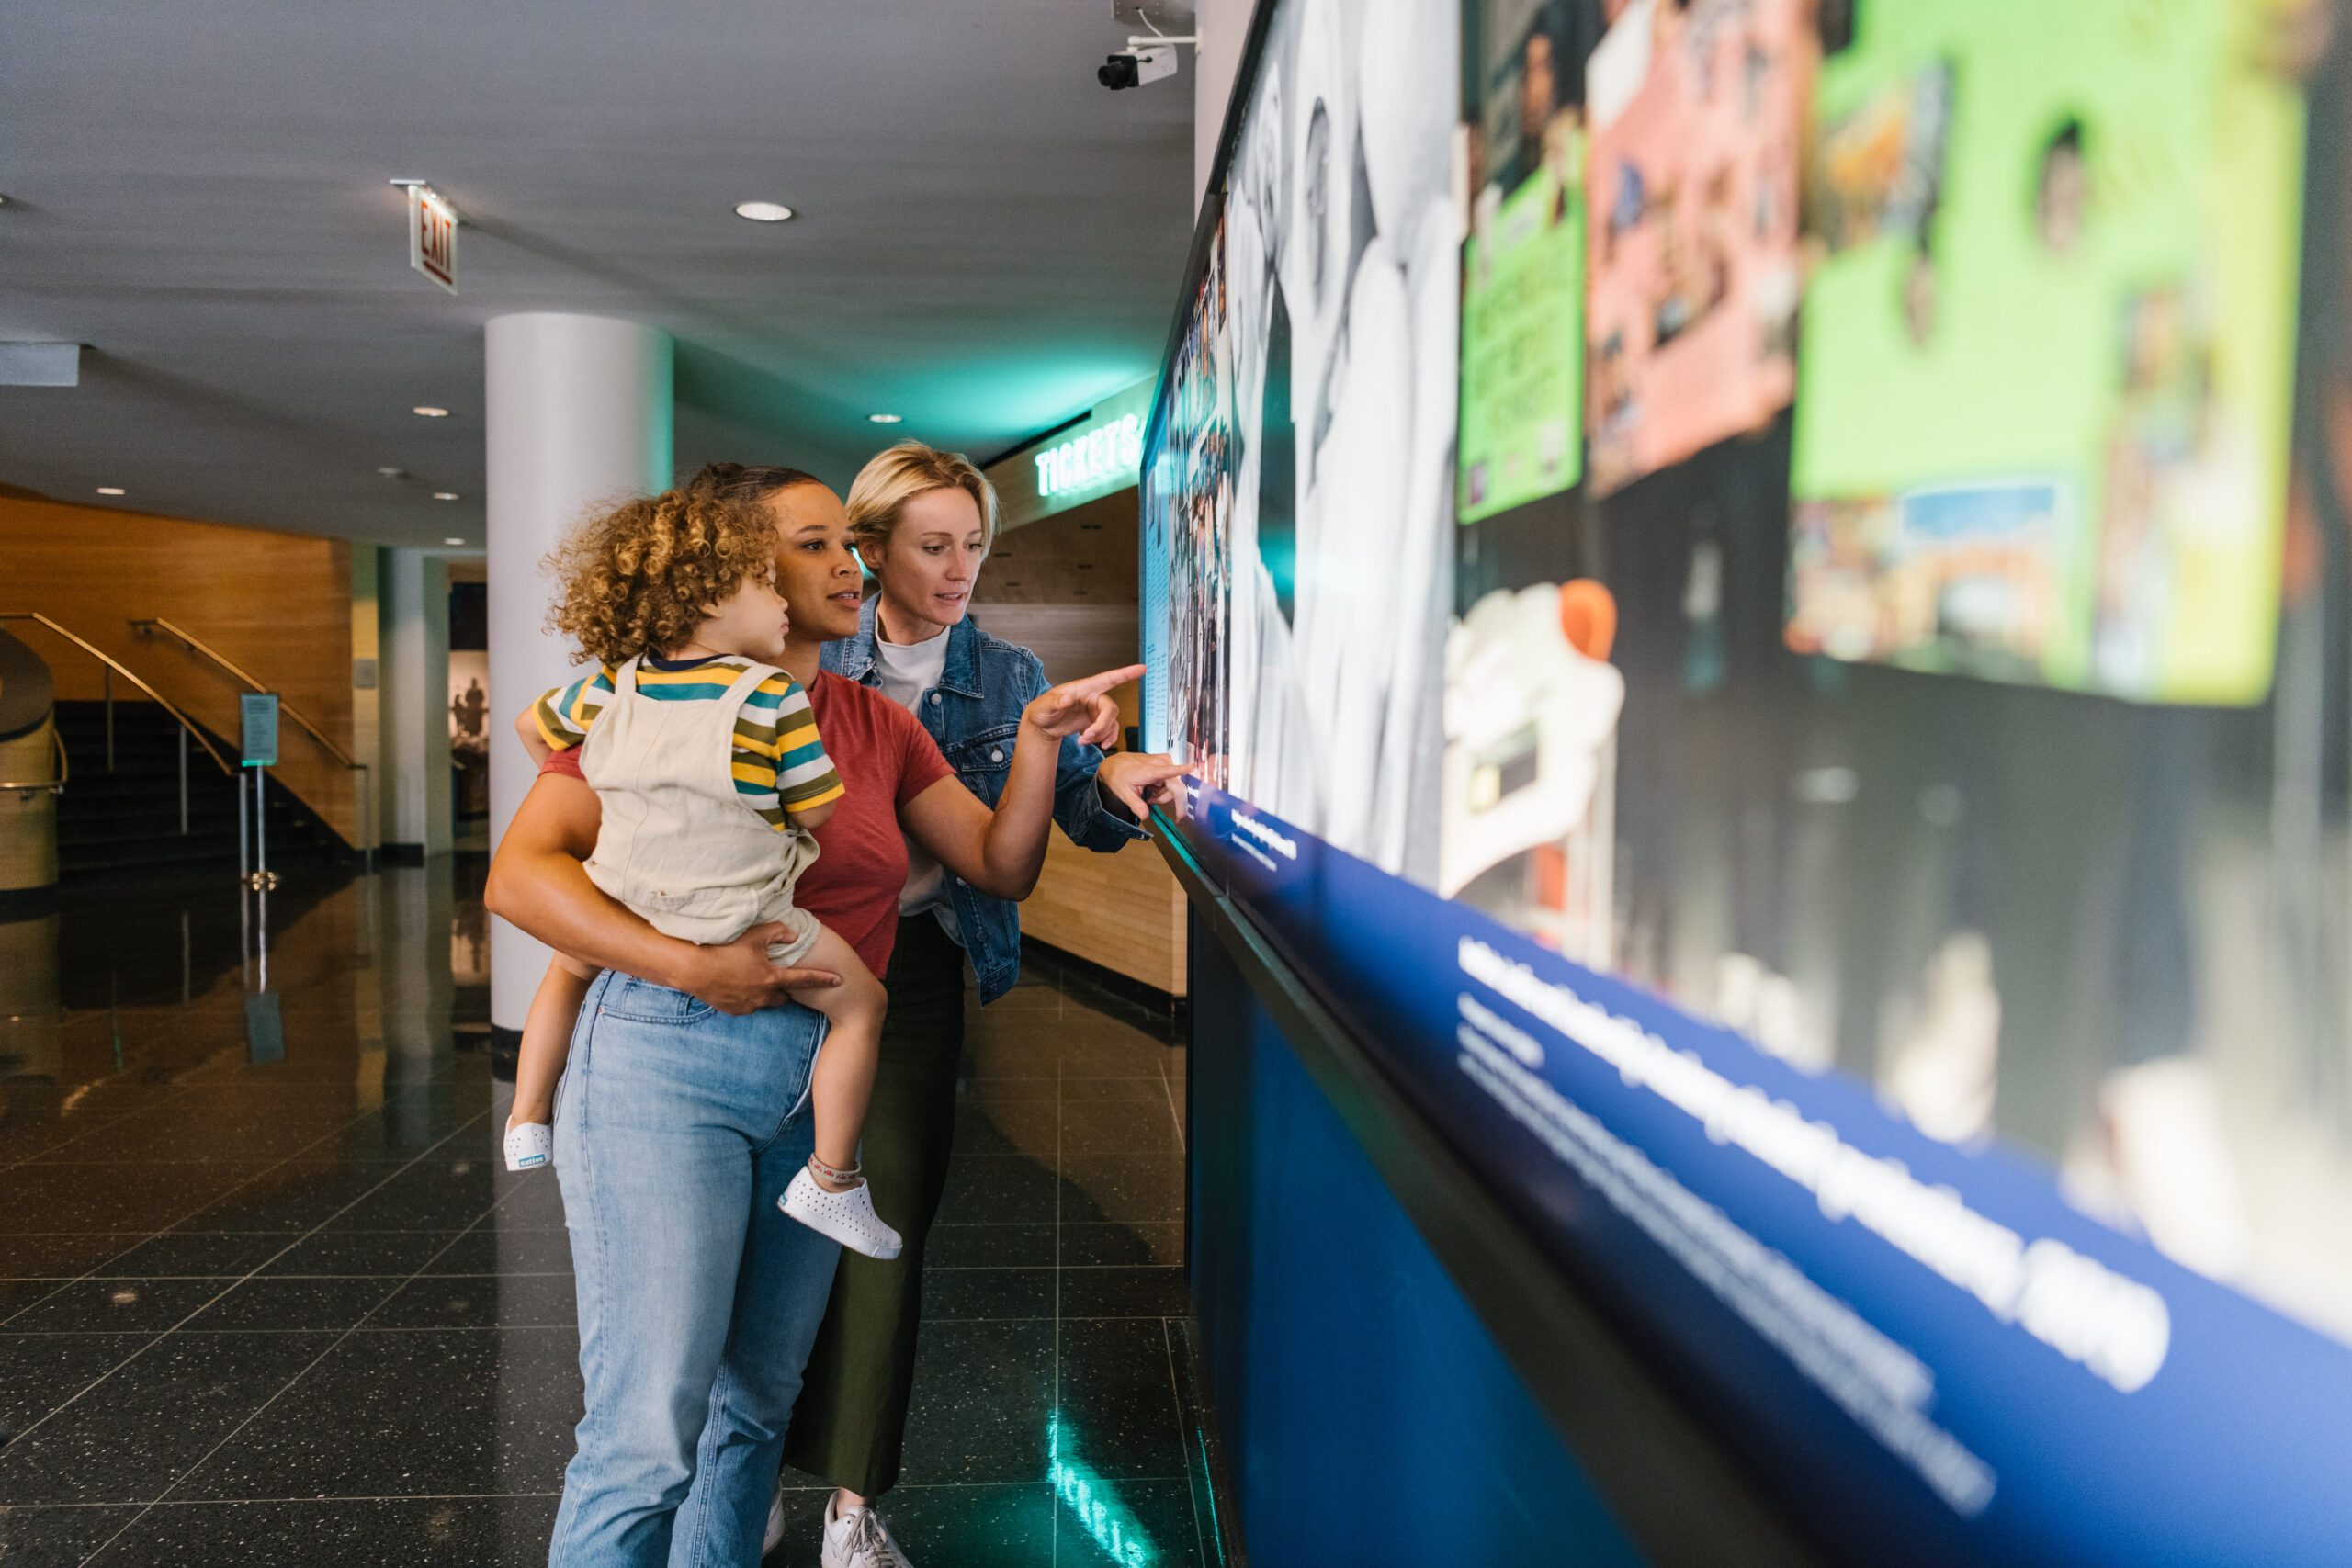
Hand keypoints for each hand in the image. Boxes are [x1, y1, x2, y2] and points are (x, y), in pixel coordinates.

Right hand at [683, 922, 842, 1014]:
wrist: (693, 969)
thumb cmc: (725, 949)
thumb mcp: (754, 935)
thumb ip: (778, 932)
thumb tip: (792, 935)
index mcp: (773, 977)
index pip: (806, 980)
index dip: (824, 979)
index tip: (839, 980)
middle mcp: (764, 996)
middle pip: (785, 996)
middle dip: (785, 987)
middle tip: (776, 975)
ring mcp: (748, 1006)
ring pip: (766, 1002)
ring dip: (766, 993)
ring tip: (754, 979)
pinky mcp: (734, 1011)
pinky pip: (748, 1006)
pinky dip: (748, 997)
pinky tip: (738, 985)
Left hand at [1022, 664, 1145, 742]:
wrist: (1042, 726)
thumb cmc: (1042, 710)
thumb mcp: (1044, 705)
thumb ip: (1055, 701)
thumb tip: (1066, 698)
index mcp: (1085, 688)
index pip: (1109, 678)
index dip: (1126, 673)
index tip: (1142, 668)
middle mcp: (1093, 698)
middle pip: (1111, 709)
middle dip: (1102, 725)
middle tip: (1087, 736)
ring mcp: (1095, 712)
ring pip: (1111, 723)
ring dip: (1101, 735)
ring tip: (1083, 741)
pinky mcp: (1095, 724)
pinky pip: (1109, 731)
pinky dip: (1105, 739)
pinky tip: (1096, 744)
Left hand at [1095, 752, 1187, 819]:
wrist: (1113, 764)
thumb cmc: (1118, 776)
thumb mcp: (1123, 793)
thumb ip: (1136, 805)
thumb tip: (1145, 816)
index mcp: (1150, 770)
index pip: (1169, 770)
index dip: (1182, 770)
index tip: (1192, 767)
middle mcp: (1160, 763)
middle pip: (1175, 786)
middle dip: (1166, 798)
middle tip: (1151, 803)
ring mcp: (1163, 761)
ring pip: (1174, 784)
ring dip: (1164, 793)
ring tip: (1149, 795)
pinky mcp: (1164, 761)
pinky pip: (1171, 779)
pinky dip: (1163, 787)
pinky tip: (1152, 788)